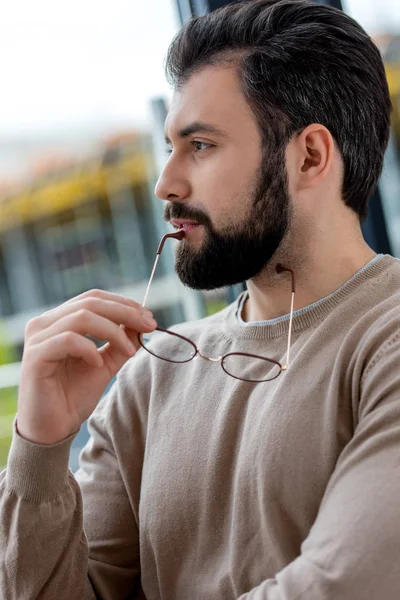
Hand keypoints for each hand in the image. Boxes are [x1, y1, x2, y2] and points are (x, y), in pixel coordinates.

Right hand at [17, 289, 156, 444]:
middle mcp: (44, 323)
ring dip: (113, 331)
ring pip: (82, 317)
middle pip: (90, 302)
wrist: (52, 429)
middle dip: (125, 312)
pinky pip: (68, 340)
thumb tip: (142, 321)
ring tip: (128, 351)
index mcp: (59, 320)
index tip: (149, 318)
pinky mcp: (35, 356)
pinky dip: (89, 349)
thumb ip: (120, 341)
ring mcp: (38, 338)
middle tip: (149, 326)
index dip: (124, 304)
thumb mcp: (105, 364)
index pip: (94, 298)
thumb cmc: (73, 396)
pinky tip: (98, 365)